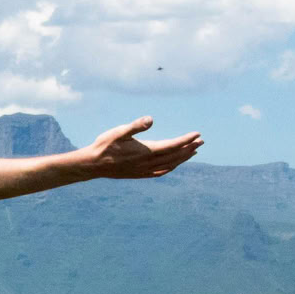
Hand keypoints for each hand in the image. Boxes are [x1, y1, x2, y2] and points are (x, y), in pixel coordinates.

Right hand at [85, 117, 202, 179]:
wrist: (93, 165)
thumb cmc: (105, 145)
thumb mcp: (119, 131)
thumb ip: (135, 126)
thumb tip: (150, 119)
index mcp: (145, 151)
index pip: (172, 146)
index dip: (186, 140)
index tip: (197, 134)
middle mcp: (147, 163)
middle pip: (174, 156)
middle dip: (189, 148)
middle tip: (201, 141)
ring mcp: (144, 170)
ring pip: (169, 165)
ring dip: (182, 158)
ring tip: (192, 151)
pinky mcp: (139, 174)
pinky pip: (160, 172)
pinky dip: (170, 167)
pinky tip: (173, 165)